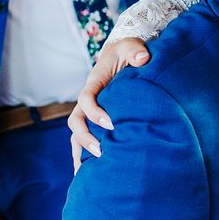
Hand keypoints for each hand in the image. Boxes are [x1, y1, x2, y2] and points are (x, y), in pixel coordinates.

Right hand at [67, 36, 151, 168]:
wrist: (123, 55)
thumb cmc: (128, 51)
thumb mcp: (132, 46)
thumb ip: (136, 50)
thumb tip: (142, 58)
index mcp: (95, 83)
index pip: (86, 98)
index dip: (94, 112)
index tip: (111, 124)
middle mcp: (88, 100)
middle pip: (76, 121)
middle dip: (85, 137)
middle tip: (102, 151)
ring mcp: (89, 111)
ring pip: (76, 133)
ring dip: (81, 151)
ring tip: (89, 172)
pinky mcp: (95, 120)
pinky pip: (83, 138)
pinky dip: (82, 155)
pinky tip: (87, 173)